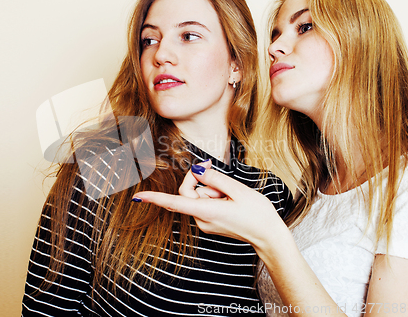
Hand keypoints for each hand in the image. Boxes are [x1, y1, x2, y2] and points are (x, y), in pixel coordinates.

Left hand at [134, 162, 287, 250]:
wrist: (269, 235)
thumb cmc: (257, 213)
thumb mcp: (237, 189)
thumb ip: (213, 178)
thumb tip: (196, 171)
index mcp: (206, 211)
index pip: (174, 203)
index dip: (155, 198)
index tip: (138, 197)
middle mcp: (201, 219)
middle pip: (187, 192)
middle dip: (201, 181)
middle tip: (220, 179)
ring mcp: (204, 223)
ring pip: (197, 196)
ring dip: (211, 189)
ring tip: (231, 196)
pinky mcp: (208, 222)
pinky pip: (203, 202)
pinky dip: (213, 196)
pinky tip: (229, 200)